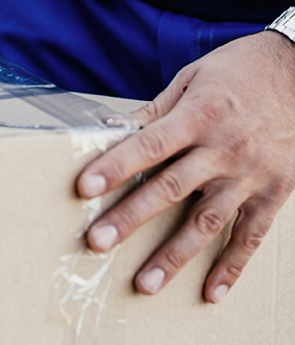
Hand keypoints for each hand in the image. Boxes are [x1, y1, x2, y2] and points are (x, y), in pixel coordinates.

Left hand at [77, 30, 294, 302]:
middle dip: (131, 217)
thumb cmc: (237, 70)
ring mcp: (251, 174)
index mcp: (199, 116)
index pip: (150, 145)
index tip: (86, 187)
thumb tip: (112, 128)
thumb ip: (154, 110)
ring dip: (174, 255)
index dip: (116, 166)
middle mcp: (224, 149)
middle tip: (97, 241)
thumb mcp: (191, 78)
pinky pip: (252, 235)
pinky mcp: (275, 192)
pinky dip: (232, 266)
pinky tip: (211, 292)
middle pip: (171, 189)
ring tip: (144, 283)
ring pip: (207, 222)